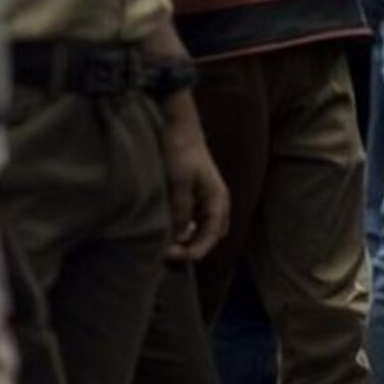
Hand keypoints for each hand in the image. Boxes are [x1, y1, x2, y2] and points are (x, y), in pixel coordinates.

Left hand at [160, 103, 229, 261]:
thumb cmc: (180, 152)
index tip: (174, 256)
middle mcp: (216, 203)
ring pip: (201, 230)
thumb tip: (178, 236)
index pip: (212, 235)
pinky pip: (193, 221)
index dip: (195, 250)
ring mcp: (206, 200)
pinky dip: (182, 229)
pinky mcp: (195, 196)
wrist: (179, 127)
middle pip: (210, 236)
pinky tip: (167, 230)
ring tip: (165, 244)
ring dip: (187, 240)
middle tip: (167, 253)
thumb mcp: (178, 182)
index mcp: (218, 200)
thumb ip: (180, 210)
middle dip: (192, 248)